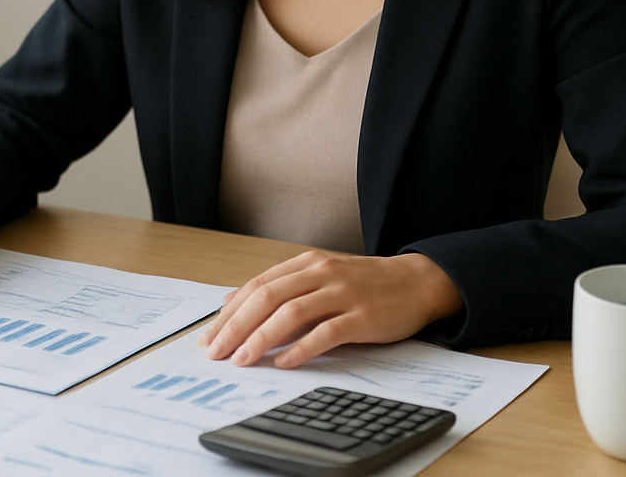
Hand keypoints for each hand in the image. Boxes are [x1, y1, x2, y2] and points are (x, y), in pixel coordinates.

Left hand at [197, 250, 462, 368]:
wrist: (416, 282)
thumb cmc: (363, 285)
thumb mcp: (319, 279)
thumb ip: (281, 290)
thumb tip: (233, 305)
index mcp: (305, 264)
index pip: (256, 286)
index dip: (229, 313)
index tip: (209, 337)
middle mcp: (320, 273)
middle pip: (267, 297)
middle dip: (236, 326)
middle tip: (216, 352)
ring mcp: (342, 293)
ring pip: (291, 312)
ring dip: (262, 337)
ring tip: (242, 359)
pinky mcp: (363, 316)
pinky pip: (327, 332)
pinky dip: (302, 348)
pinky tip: (284, 362)